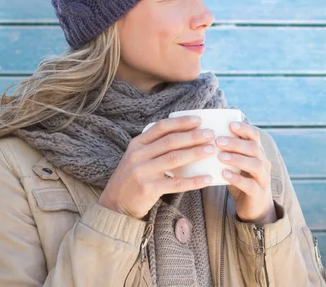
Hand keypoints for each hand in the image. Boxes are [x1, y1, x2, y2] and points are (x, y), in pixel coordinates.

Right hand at [98, 116, 216, 218]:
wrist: (115, 204)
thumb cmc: (131, 179)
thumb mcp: (136, 158)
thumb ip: (153, 147)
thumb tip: (184, 137)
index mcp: (136, 144)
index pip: (161, 127)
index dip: (180, 122)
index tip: (198, 120)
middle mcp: (138, 155)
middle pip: (170, 141)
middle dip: (192, 136)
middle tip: (210, 134)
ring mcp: (142, 172)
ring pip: (174, 159)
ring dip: (195, 153)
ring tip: (211, 150)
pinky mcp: (149, 189)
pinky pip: (176, 183)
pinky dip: (194, 181)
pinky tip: (207, 178)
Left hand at [217, 122, 276, 223]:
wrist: (254, 208)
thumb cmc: (240, 181)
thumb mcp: (235, 164)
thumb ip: (226, 152)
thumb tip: (205, 137)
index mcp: (257, 153)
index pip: (254, 135)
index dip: (244, 128)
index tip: (230, 124)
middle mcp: (263, 163)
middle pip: (253, 148)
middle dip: (235, 143)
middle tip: (218, 140)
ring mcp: (263, 178)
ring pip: (255, 165)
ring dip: (237, 159)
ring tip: (220, 156)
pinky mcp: (258, 193)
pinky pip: (250, 184)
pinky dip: (236, 178)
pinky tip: (224, 174)